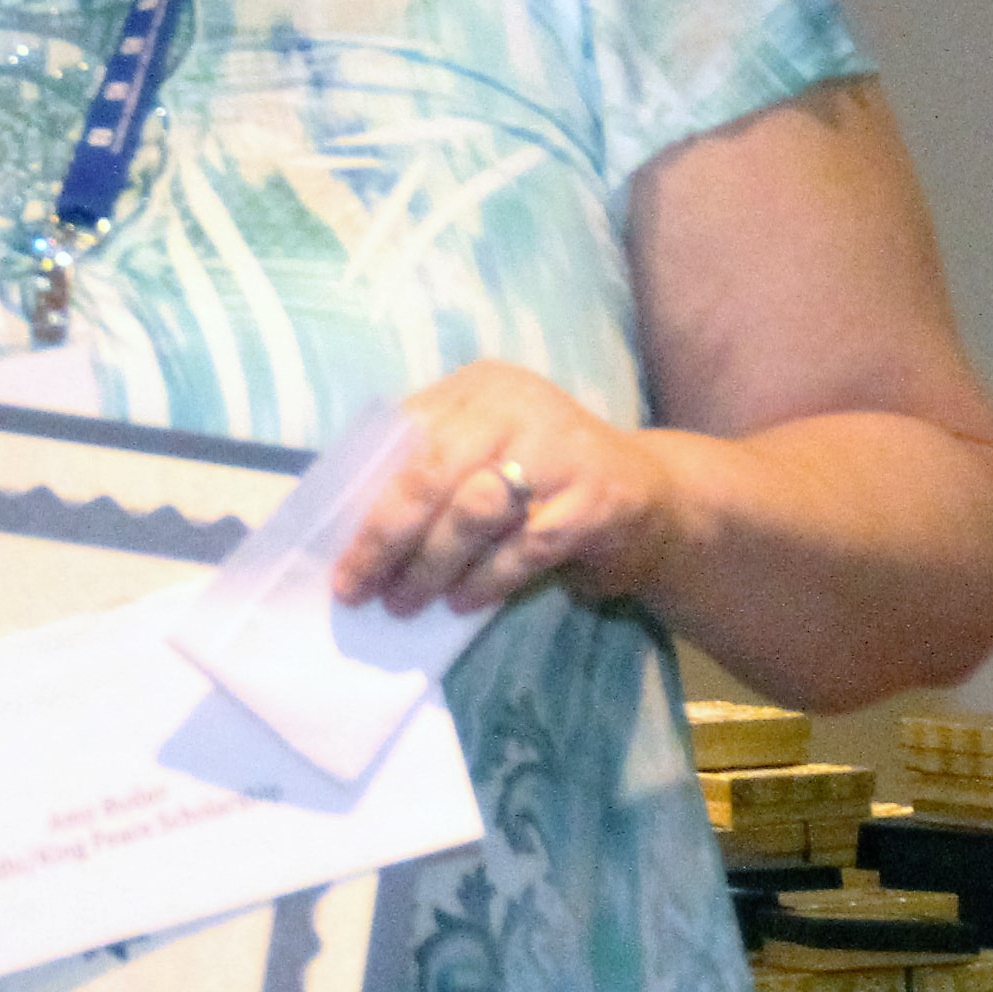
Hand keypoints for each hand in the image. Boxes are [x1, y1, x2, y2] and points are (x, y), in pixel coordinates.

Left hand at [333, 363, 680, 618]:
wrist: (655, 497)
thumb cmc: (544, 480)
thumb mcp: (486, 454)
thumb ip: (431, 469)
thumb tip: (353, 528)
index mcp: (479, 388)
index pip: (405, 441)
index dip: (366, 503)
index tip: (336, 556)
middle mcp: (519, 407)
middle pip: (432, 473)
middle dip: (388, 539)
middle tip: (359, 589)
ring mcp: (563, 450)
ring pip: (475, 511)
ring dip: (432, 565)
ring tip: (405, 602)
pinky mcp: (598, 499)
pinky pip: (526, 547)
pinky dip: (487, 579)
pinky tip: (463, 602)